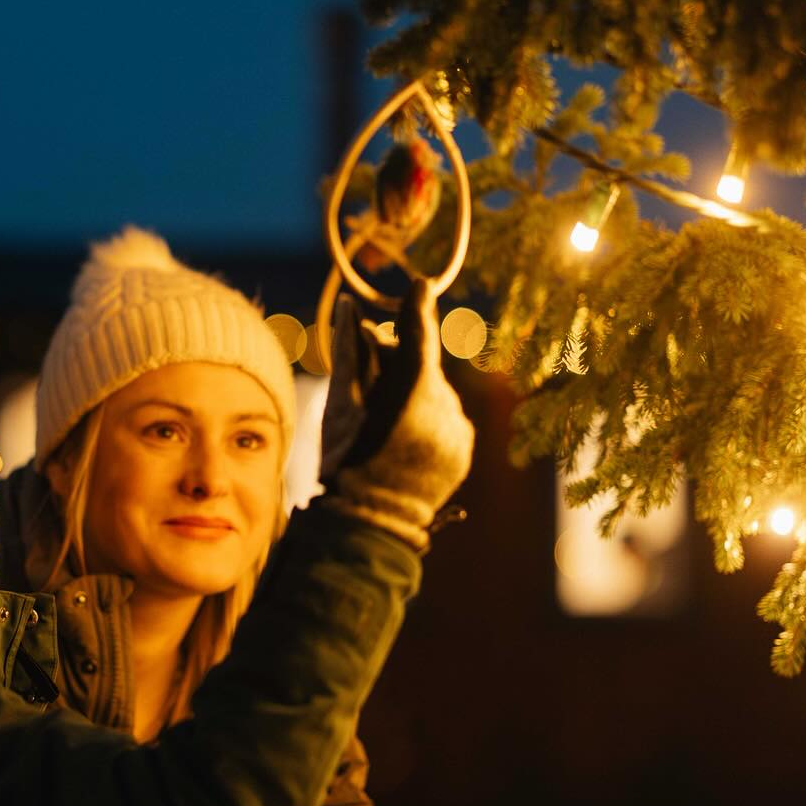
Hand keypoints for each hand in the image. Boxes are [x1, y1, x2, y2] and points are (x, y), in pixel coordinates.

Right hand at [319, 279, 474, 551]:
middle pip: (423, 368)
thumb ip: (349, 354)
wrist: (373, 521)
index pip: (419, 336)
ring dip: (413, 396)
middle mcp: (445, 406)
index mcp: (412, 392)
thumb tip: (350, 308)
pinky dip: (427, 420)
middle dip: (401, 364)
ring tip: (385, 421)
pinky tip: (403, 440)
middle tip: (373, 373)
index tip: (419, 284)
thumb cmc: (347, 461)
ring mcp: (459, 429)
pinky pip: (447, 420)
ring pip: (436, 394)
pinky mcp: (465, 447)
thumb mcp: (340, 406)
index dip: (418, 307)